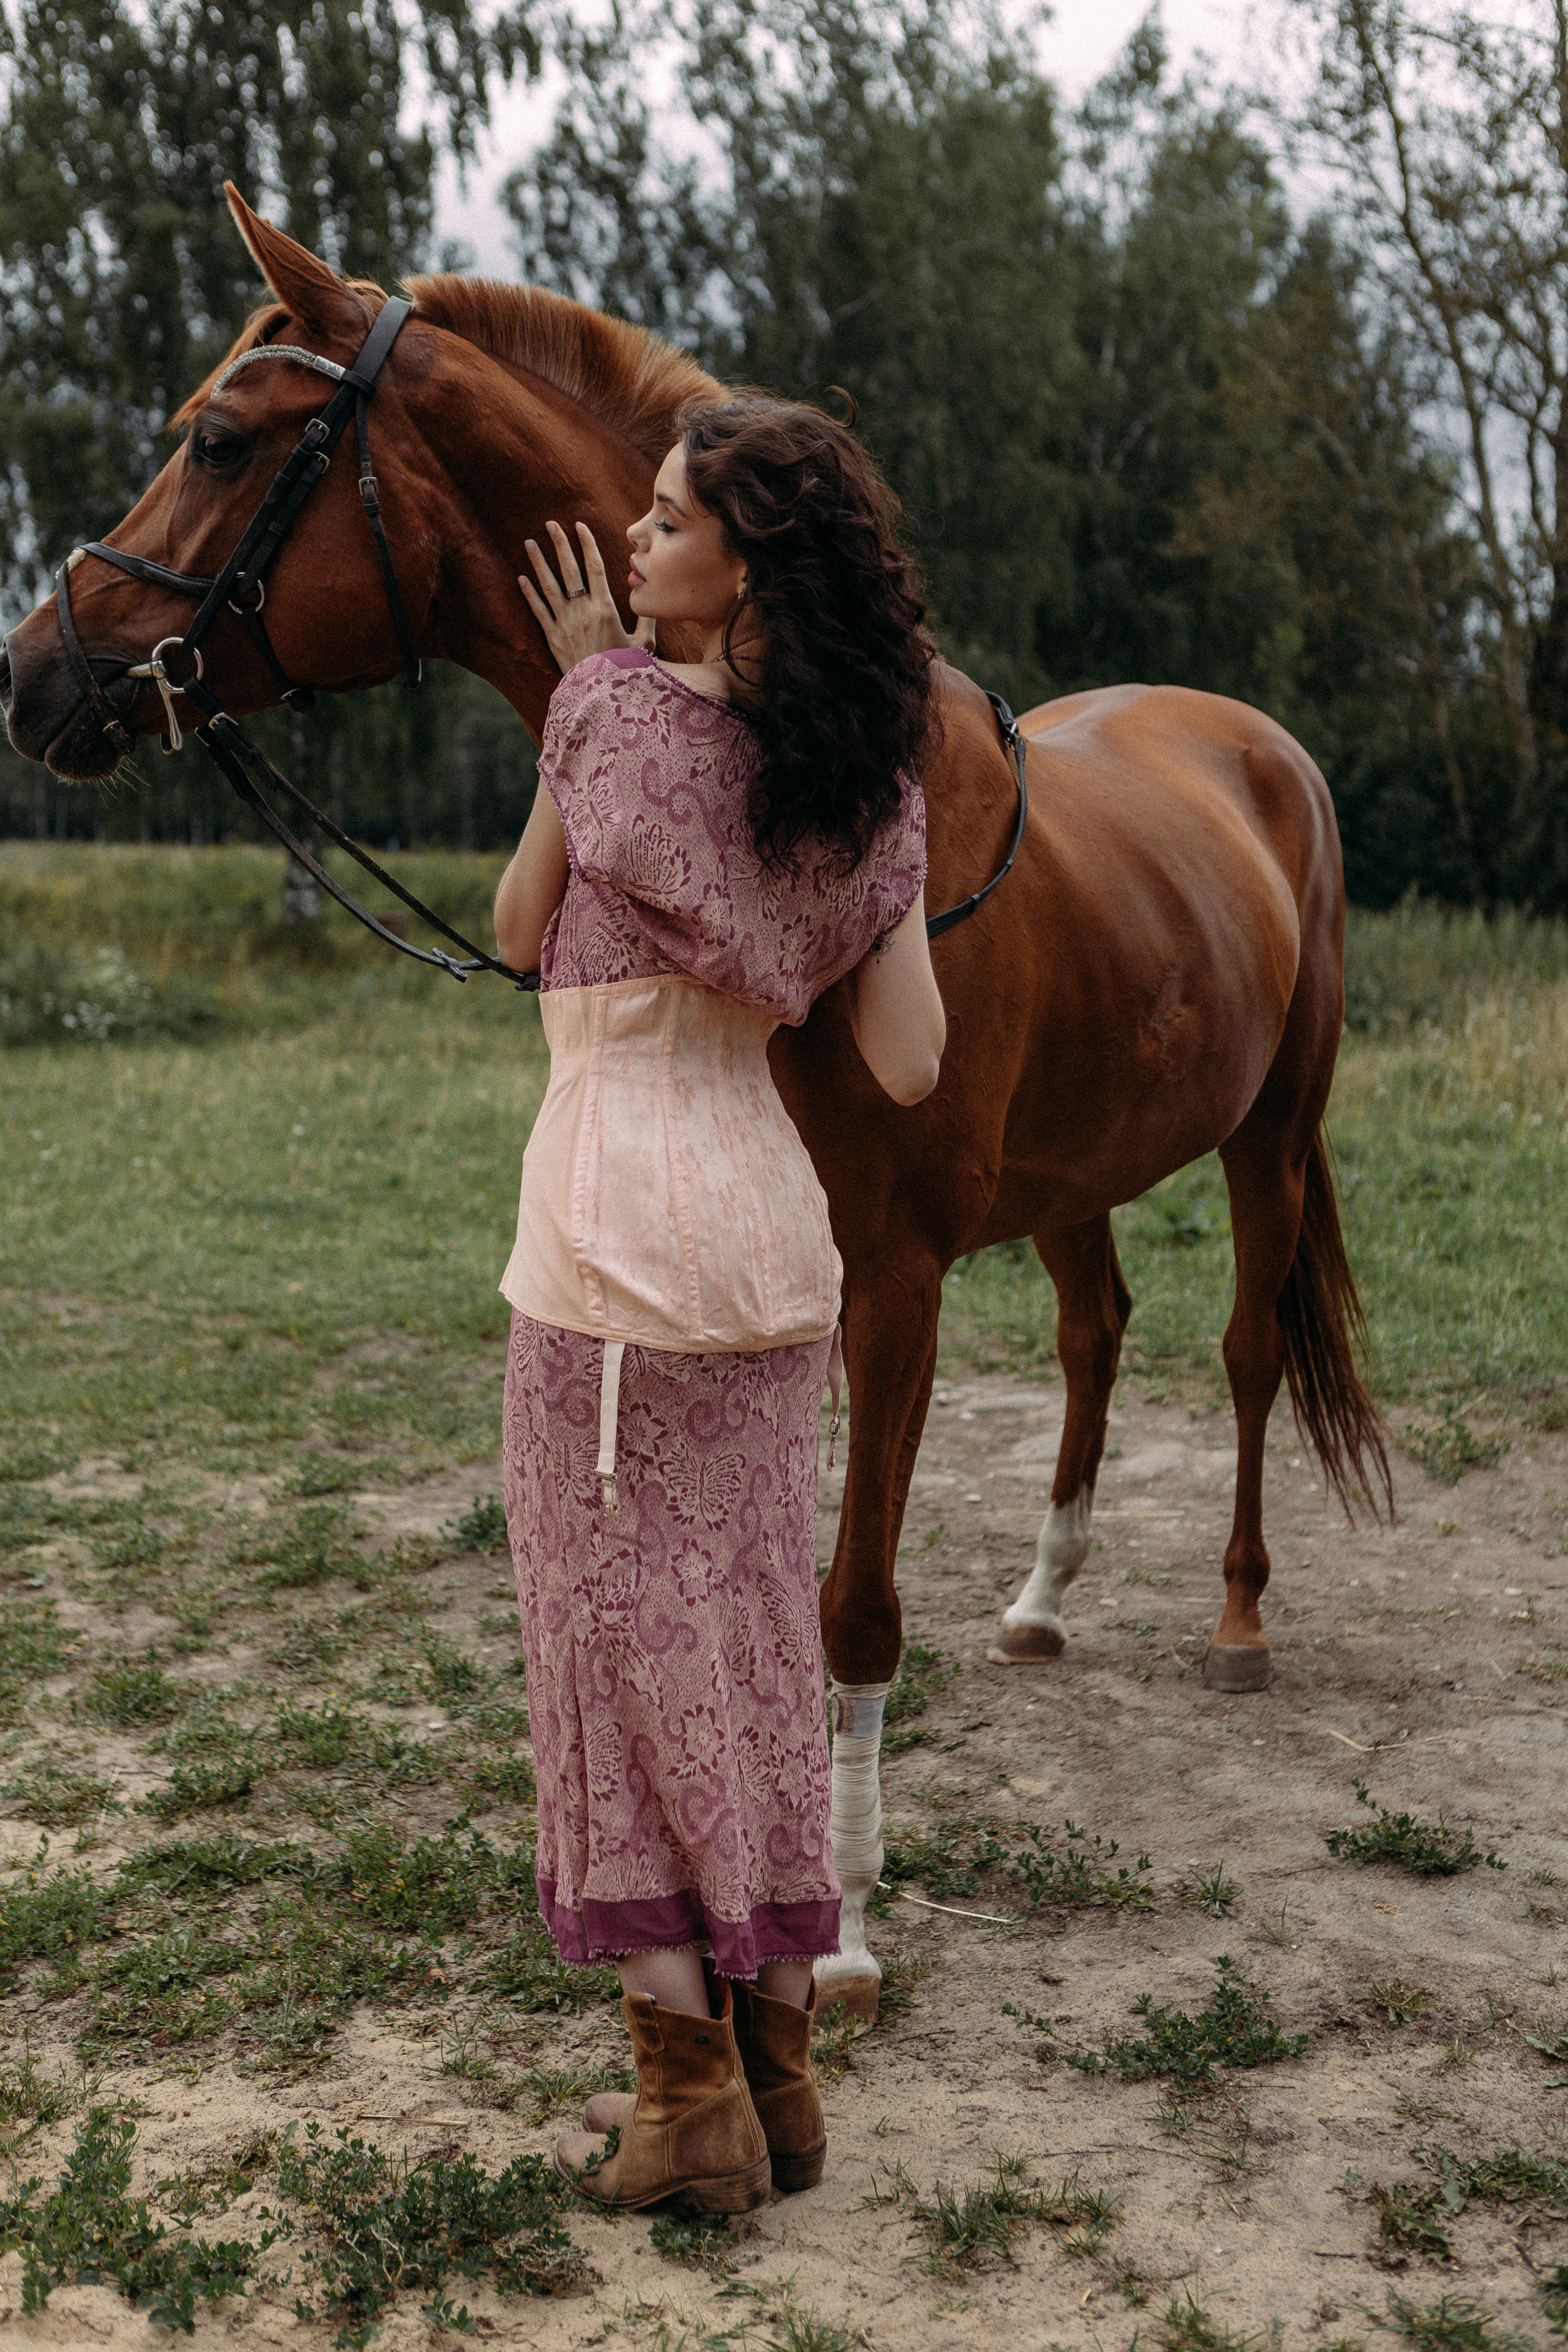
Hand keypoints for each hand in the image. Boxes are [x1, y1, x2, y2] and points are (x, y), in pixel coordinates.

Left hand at [517, 520, 654, 674]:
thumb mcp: (644, 645)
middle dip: (560, 545)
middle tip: (551, 523)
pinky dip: (529, 594)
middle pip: (570, 570)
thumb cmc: (625, 671)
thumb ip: (647, 619)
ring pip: (549, 586)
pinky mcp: (553, 638)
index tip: (580, 526)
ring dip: (539, 563)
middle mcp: (583, 612)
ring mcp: (565, 624)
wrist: (601, 696)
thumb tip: (651, 597)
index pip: (595, 568)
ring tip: (530, 542)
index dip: (587, 545)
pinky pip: (538, 611)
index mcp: (605, 609)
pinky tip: (521, 578)